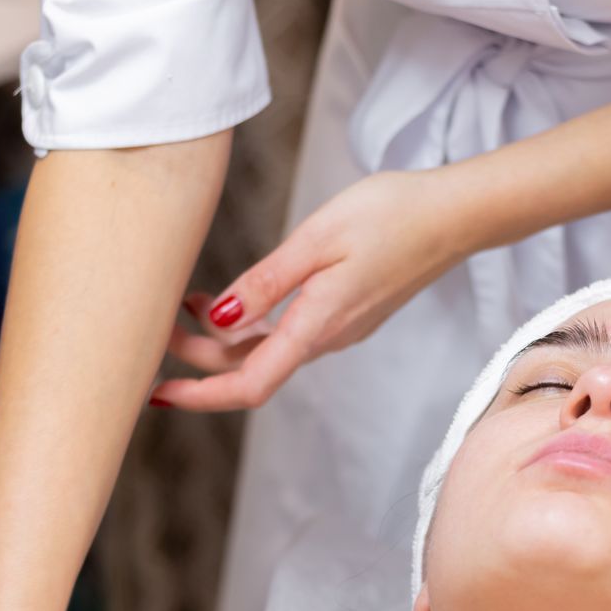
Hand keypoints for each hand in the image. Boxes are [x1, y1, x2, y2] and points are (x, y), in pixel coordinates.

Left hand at [153, 170, 472, 410]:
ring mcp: (339, 328)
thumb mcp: (317, 239)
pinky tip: (231, 299)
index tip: (159, 393)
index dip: (201, 395)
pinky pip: (287, 333)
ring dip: (221, 339)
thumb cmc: (392, 215)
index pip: (250, 383)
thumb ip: (266, 281)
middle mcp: (328, 337)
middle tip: (156, 328)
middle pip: (250, 369)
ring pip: (267, 351)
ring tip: (182, 305)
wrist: (454, 214)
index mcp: (318, 325)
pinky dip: (250, 324)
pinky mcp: (347, 313)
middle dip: (198, 358)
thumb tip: (217, 320)